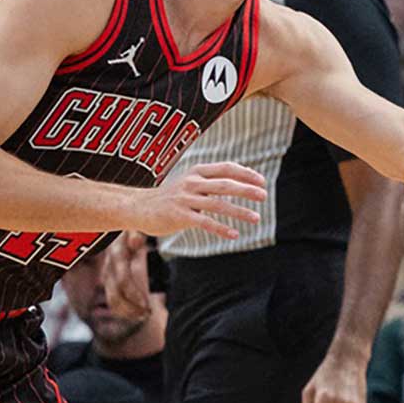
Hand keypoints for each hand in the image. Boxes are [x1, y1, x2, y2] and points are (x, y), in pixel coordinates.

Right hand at [102, 230, 153, 319]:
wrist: (128, 226)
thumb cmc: (138, 227)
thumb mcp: (139, 226)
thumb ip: (137, 233)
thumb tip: (135, 241)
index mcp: (117, 253)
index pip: (123, 281)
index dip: (134, 295)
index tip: (147, 305)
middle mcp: (110, 266)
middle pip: (115, 296)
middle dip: (131, 309)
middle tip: (148, 314)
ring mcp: (108, 274)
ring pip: (113, 301)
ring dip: (129, 312)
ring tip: (146, 315)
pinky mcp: (110, 280)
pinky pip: (115, 300)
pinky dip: (127, 310)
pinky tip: (139, 314)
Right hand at [134, 161, 266, 238]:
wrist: (139, 207)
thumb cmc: (170, 196)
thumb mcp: (190, 182)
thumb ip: (211, 181)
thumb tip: (240, 182)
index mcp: (197, 172)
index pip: (226, 168)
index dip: (245, 173)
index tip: (262, 181)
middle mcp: (192, 183)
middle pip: (225, 184)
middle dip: (247, 190)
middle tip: (264, 196)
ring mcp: (185, 199)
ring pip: (218, 204)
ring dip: (239, 211)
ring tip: (256, 218)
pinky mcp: (180, 216)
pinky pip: (205, 222)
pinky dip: (221, 229)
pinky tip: (234, 235)